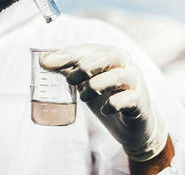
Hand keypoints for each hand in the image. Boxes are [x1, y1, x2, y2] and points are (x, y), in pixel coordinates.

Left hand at [40, 44, 167, 161]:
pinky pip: (128, 99)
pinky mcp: (140, 103)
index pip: (91, 49)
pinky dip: (113, 104)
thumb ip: (71, 72)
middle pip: (109, 56)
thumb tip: (44, 60)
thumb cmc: (109, 99)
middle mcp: (128, 66)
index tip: (47, 63)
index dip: (68, 54)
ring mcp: (136, 84)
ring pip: (120, 76)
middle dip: (86, 66)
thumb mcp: (88, 83)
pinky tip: (104, 110)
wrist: (134, 127)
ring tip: (84, 96)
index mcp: (113, 57)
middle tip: (70, 81)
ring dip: (97, 85)